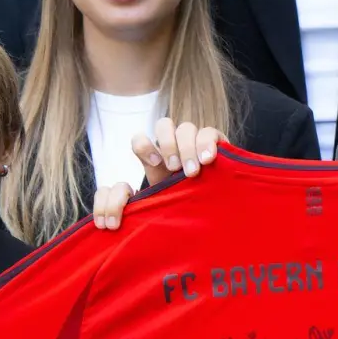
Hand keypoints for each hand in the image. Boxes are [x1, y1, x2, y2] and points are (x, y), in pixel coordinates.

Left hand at [90, 119, 226, 230]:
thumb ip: (145, 203)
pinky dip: (207, 144)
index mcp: (157, 156)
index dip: (144, 146)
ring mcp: (195, 140)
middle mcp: (175, 143)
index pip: (142, 140)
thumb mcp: (162, 203)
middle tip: (174, 168)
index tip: (154, 163)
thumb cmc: (184, 204)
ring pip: (186, 127)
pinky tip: (208, 159)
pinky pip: (210, 132)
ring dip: (188, 148)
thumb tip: (122, 213)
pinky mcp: (216, 141)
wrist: (215, 209)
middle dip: (169, 145)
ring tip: (192, 171)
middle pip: (164, 125)